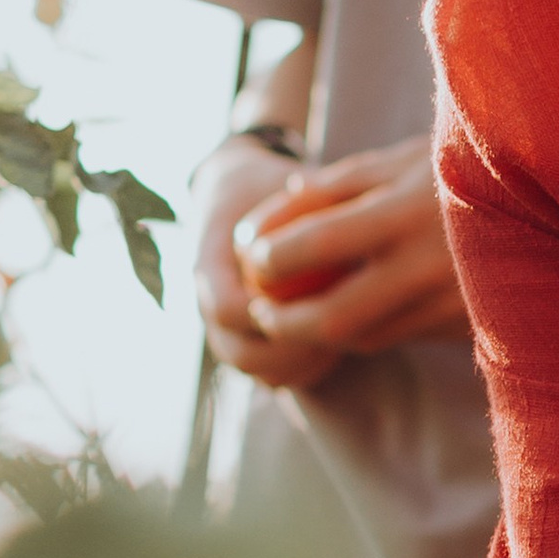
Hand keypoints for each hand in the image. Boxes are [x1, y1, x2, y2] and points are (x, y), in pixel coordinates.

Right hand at [194, 141, 338, 389]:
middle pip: (238, 351)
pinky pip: (268, 373)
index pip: (226, 307)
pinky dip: (299, 372)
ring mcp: (225, 325)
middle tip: (340, 335)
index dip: (270, 314)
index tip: (318, 303)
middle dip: (290, 350)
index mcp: (208, 262)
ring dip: (298, 366)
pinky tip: (336, 352)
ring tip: (342, 345)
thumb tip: (350, 219)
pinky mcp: (247, 337)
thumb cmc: (268, 186)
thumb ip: (305, 202)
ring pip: (254, 369)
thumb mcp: (281, 184)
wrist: (238, 195)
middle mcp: (208, 300)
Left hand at [198, 139, 467, 389]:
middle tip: (262, 313)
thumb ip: (341, 182)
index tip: (251, 257)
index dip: (269, 258)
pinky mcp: (470, 325)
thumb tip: (280, 204)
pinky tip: (357, 312)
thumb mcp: (407, 156)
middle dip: (285, 324)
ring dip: (324, 334)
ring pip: (367, 337)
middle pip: (334, 318)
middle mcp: (429, 264)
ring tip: (299, 315)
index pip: (315, 245)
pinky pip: (403, 338)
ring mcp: (453, 302)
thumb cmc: (468, 162)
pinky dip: (369, 331)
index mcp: (406, 211)